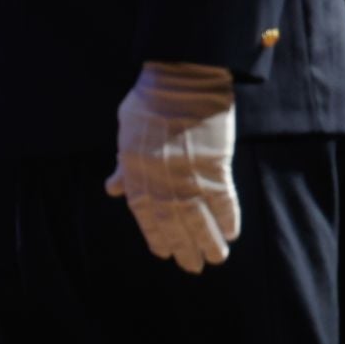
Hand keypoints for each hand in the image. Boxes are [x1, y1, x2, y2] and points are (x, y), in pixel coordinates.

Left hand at [105, 62, 240, 274]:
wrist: (181, 76)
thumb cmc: (149, 100)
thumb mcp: (126, 131)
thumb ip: (122, 165)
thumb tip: (113, 190)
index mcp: (135, 168)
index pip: (145, 211)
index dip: (155, 234)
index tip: (163, 252)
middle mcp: (160, 176)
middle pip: (173, 220)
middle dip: (183, 246)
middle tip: (192, 266)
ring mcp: (188, 171)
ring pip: (198, 216)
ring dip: (208, 240)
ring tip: (215, 259)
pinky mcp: (215, 164)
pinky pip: (223, 199)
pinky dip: (227, 218)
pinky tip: (231, 234)